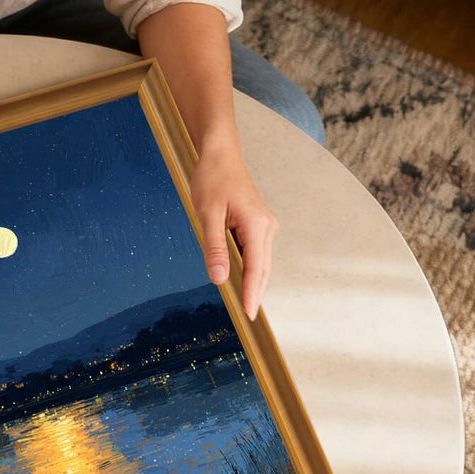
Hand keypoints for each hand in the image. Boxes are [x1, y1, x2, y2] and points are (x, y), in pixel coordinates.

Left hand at [189, 142, 277, 319]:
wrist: (221, 155)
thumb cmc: (213, 180)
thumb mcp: (207, 214)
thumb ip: (214, 248)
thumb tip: (218, 278)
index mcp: (256, 225)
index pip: (256, 268)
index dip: (252, 293)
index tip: (249, 314)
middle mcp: (267, 227)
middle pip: (263, 269)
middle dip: (255, 293)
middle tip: (249, 318)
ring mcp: (265, 226)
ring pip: (261, 262)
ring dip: (254, 283)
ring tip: (246, 305)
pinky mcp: (258, 225)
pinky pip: (256, 253)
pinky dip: (251, 269)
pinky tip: (243, 280)